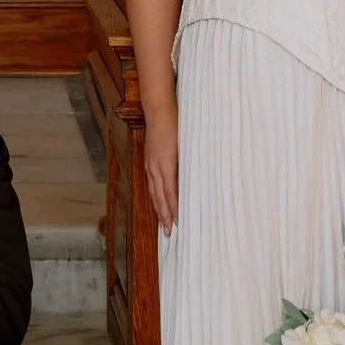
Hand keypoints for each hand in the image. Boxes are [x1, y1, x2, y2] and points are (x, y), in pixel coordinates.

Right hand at [144, 106, 178, 229]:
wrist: (158, 110)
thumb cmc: (175, 125)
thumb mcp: (186, 145)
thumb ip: (188, 165)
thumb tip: (196, 184)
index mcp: (165, 165)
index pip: (170, 193)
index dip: (173, 210)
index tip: (178, 224)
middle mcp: (155, 168)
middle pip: (159, 197)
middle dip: (164, 216)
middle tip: (168, 233)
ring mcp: (150, 165)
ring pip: (153, 193)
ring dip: (158, 209)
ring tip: (162, 224)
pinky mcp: (149, 161)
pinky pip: (151, 184)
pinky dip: (155, 197)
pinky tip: (158, 202)